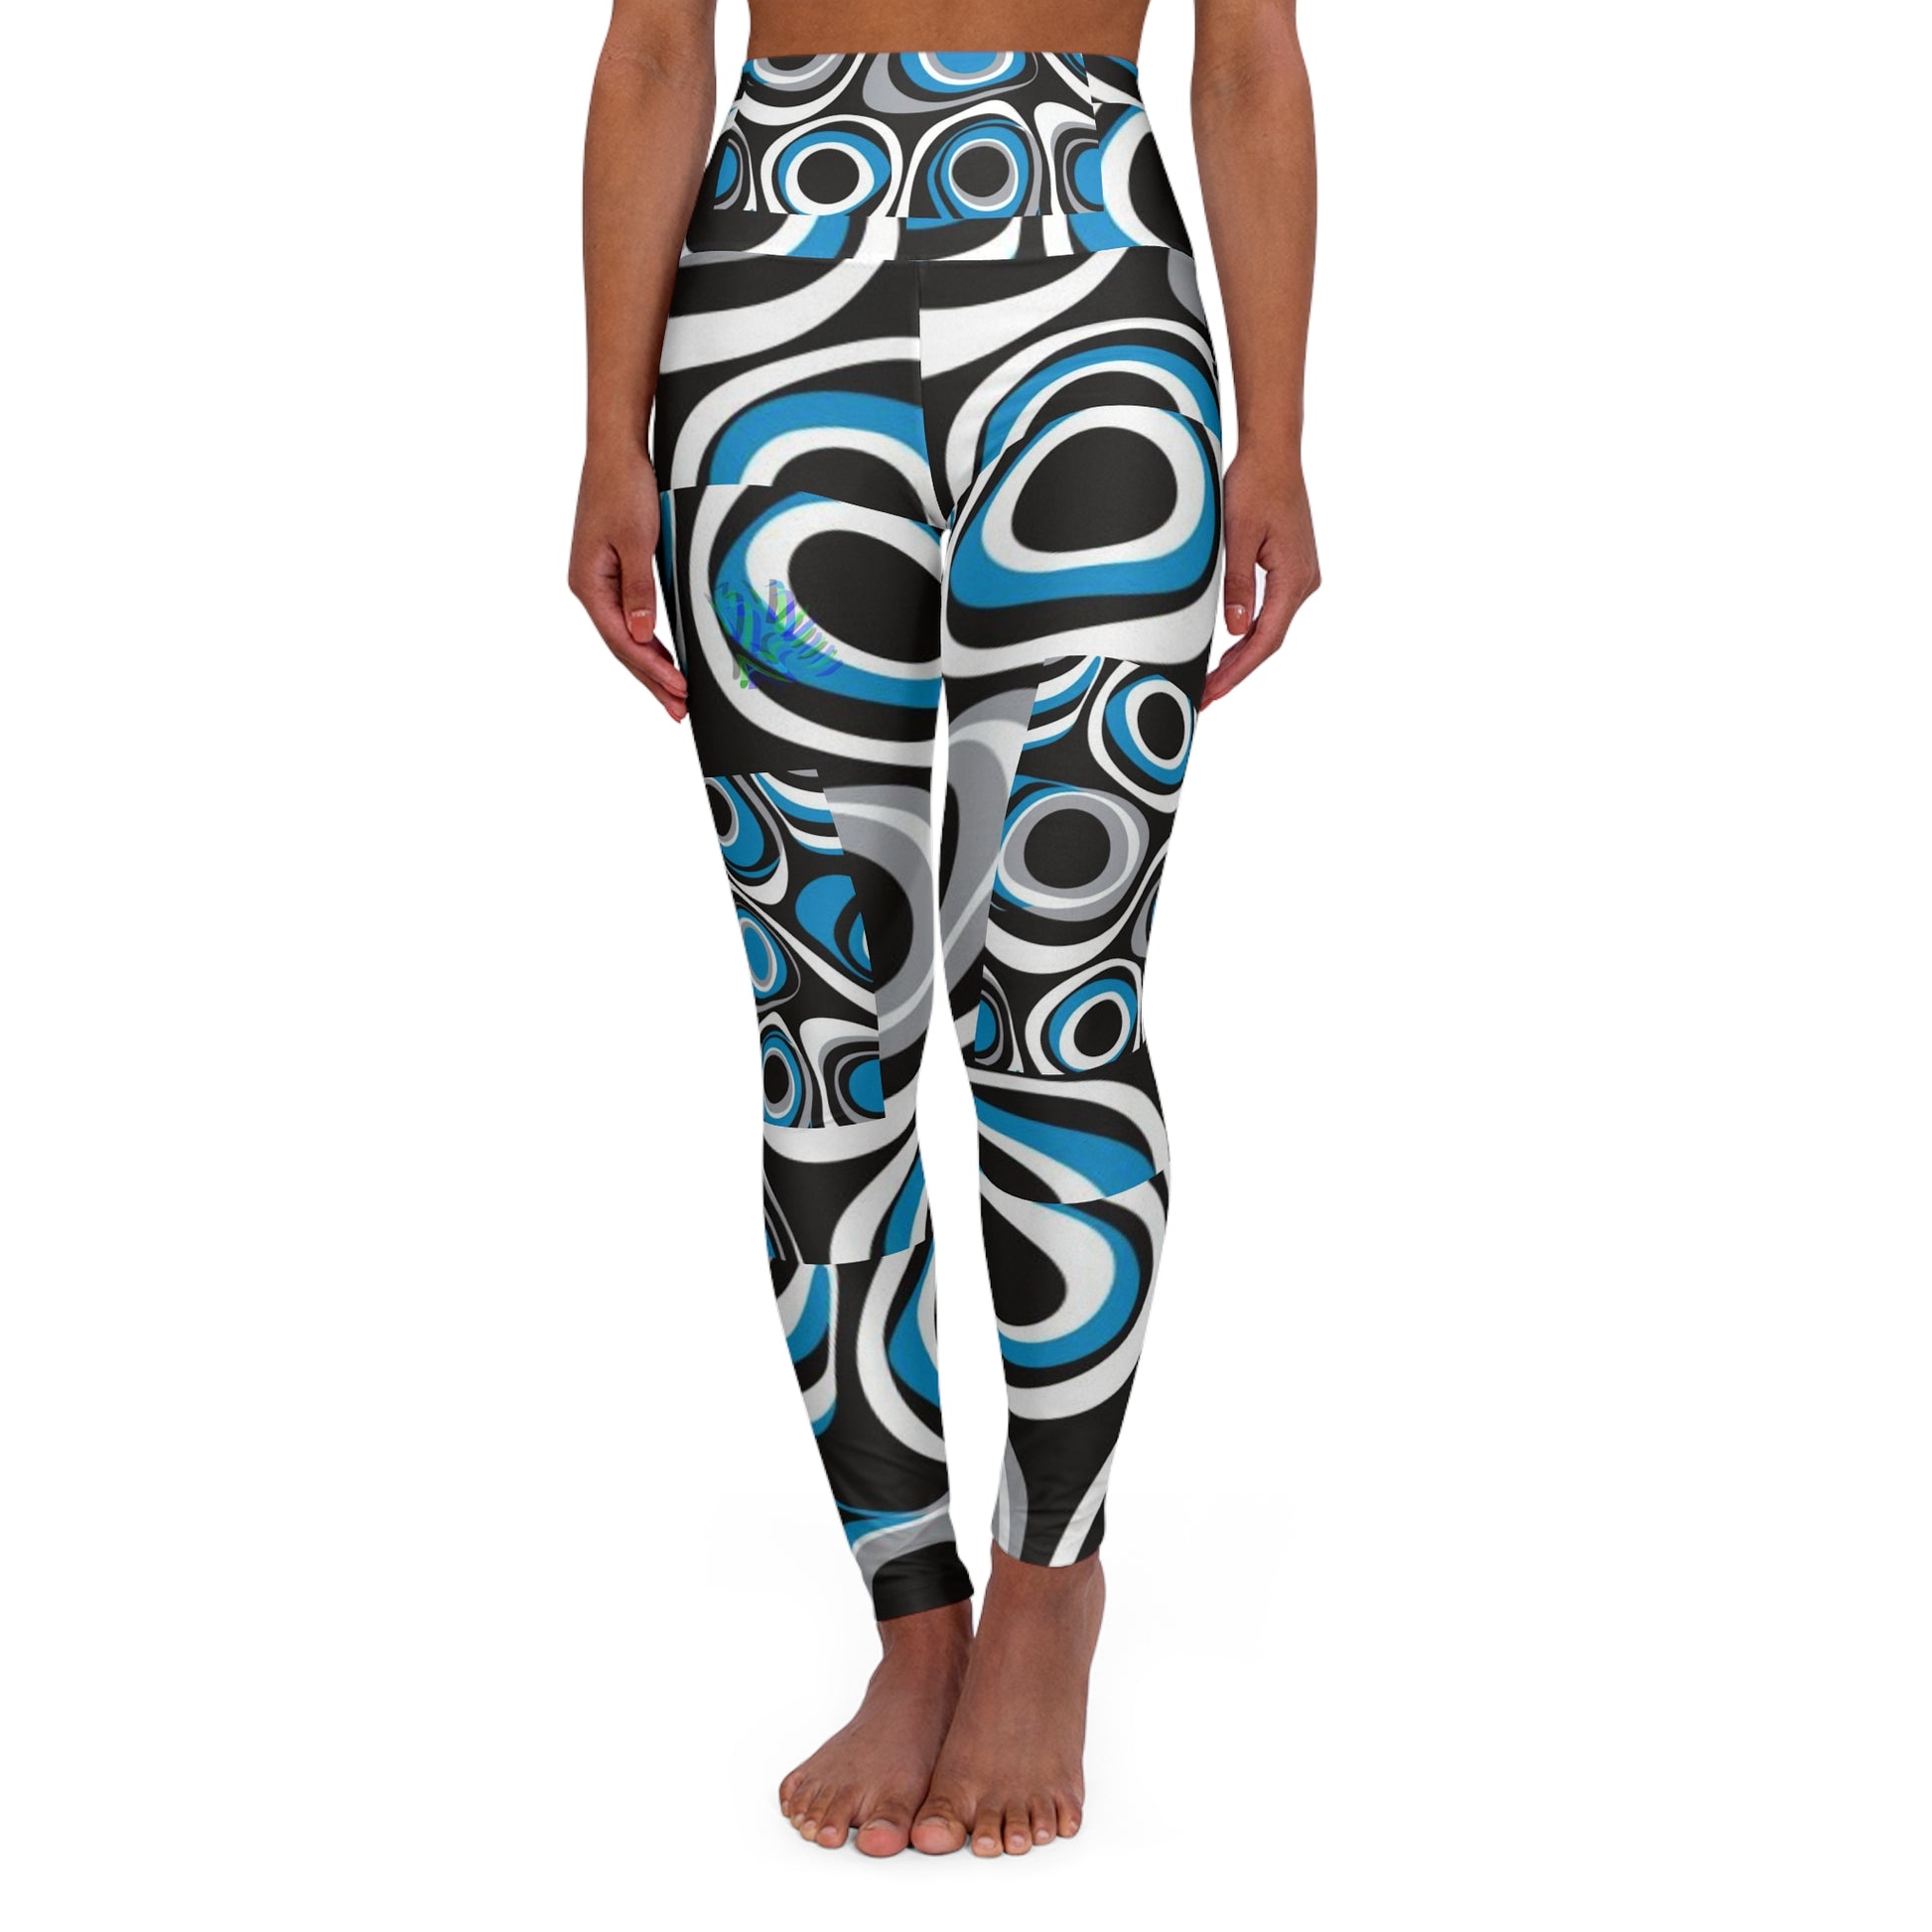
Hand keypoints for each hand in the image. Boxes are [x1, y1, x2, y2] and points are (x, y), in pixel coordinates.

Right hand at [568, 444, 687, 722]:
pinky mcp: (613, 571)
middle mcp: (590, 587)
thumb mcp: (635, 539)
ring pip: (626, 635)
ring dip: (651, 666)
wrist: (616, 449)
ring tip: (674, 696)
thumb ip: (638, 589)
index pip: (623, 640)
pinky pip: (630, 617)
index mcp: (588, 583)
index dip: (652, 669)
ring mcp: (600, 580)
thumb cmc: (623, 487)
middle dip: (652, 680)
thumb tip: (641, 634)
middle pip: (623, 646)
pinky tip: (661, 657)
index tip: (680, 690)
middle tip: (679, 711)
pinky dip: (647, 641)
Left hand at [1205, 456, 1320, 708]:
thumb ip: (1237, 584)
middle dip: (1237, 671)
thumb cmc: (1255, 485)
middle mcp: (1303, 581)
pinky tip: (1233, 646)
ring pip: (1271, 627)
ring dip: (1243, 655)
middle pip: (1269, 640)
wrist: (1274, 453)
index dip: (1238, 672)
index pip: (1266, 640)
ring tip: (1213, 680)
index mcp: (1293, 577)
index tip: (1214, 692)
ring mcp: (1299, 576)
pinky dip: (1251, 632)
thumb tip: (1237, 630)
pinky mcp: (1291, 568)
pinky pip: (1272, 610)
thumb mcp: (1237, 536)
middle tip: (1205, 696)